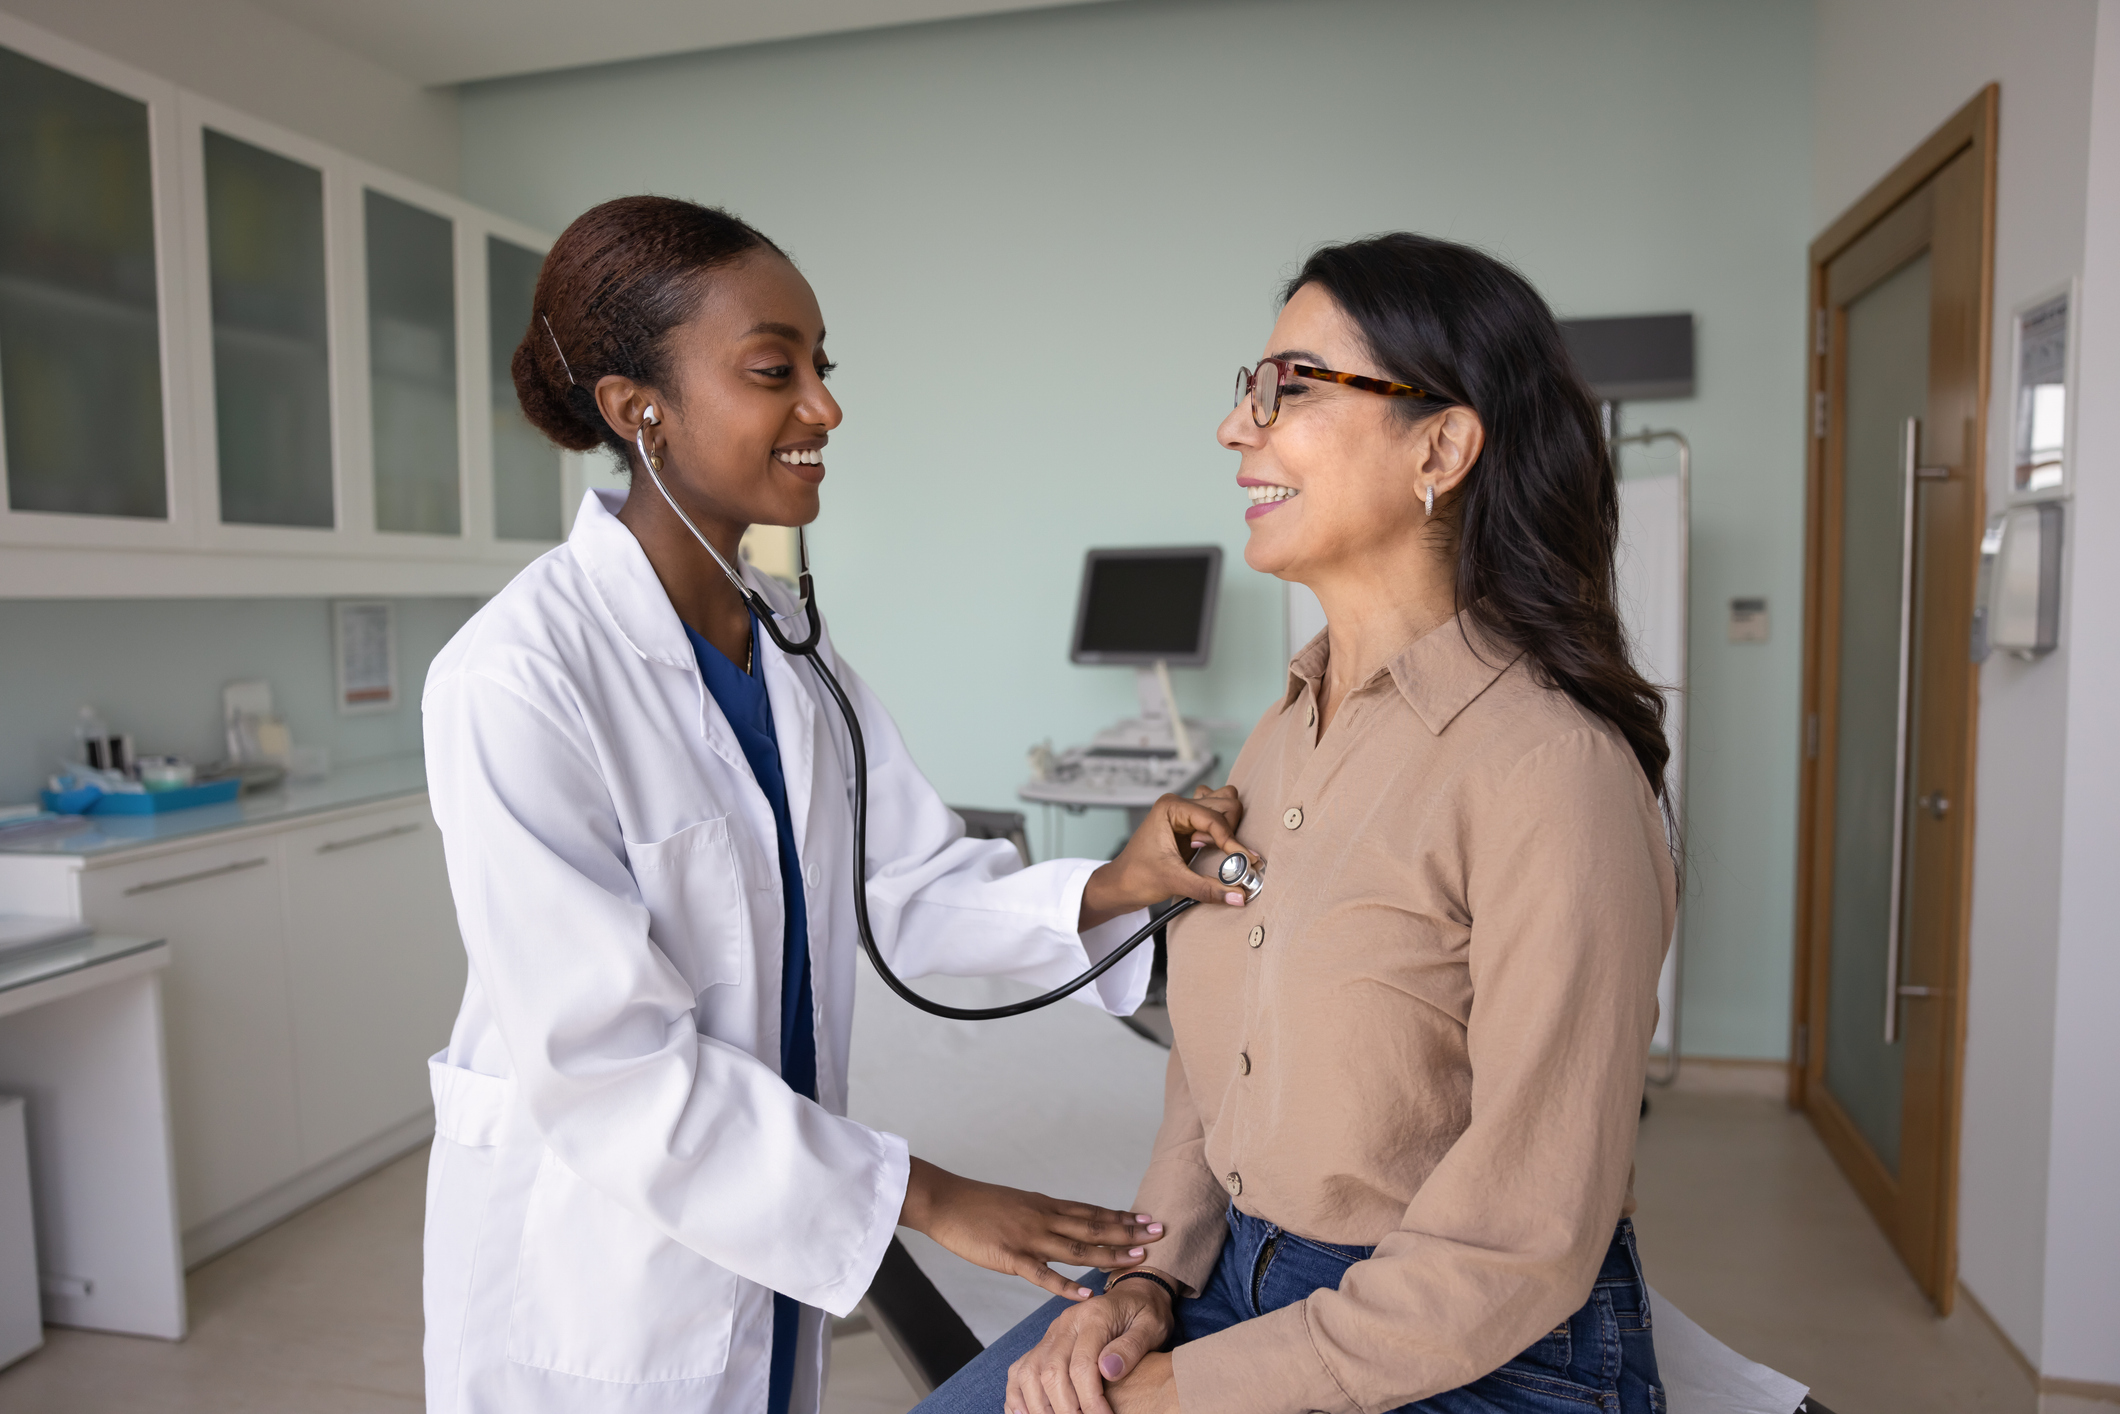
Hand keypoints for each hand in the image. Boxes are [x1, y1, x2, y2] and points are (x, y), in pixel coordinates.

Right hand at [898, 1158, 1163, 1301]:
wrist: (945, 1200)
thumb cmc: (978, 1205)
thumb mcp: (1018, 1204)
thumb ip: (1042, 1214)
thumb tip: (1065, 1222)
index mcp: (1046, 1206)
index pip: (1093, 1211)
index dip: (1122, 1217)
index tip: (1148, 1219)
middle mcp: (1044, 1219)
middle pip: (1094, 1226)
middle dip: (1128, 1231)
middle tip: (1159, 1233)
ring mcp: (1029, 1238)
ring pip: (1077, 1248)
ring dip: (1109, 1254)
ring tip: (1137, 1259)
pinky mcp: (1010, 1257)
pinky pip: (1042, 1274)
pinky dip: (1066, 1286)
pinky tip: (1086, 1294)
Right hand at [1006, 1274, 1175, 1413]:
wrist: (1136, 1293)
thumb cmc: (1145, 1313)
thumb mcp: (1151, 1327)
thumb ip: (1131, 1347)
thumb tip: (1108, 1371)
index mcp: (1093, 1317)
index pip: (1082, 1366)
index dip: (1090, 1401)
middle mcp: (1065, 1323)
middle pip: (1051, 1372)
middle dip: (1065, 1409)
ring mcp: (1052, 1333)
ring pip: (1030, 1372)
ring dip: (1040, 1406)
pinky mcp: (1045, 1343)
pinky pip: (1020, 1369)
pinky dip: (1018, 1395)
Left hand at [1081, 784, 1256, 928]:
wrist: (1119, 886)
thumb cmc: (1136, 877)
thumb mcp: (1174, 882)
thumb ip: (1208, 888)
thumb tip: (1239, 895)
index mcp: (1171, 807)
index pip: (1214, 818)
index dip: (1232, 842)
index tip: (1248, 861)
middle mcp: (1179, 805)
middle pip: (1225, 804)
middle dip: (1229, 832)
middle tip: (1218, 856)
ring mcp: (1185, 813)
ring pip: (1224, 805)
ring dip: (1227, 828)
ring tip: (1210, 849)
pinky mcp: (1189, 826)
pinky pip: (1217, 817)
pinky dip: (1223, 830)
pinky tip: (1209, 847)